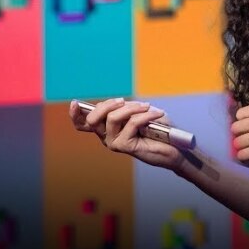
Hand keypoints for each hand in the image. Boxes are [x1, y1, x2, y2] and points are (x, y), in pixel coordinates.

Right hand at [68, 98, 183, 169]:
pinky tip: (156, 113)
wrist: (174, 146)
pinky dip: (145, 115)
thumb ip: (126, 108)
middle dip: (107, 104)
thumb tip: (118, 104)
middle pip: (93, 118)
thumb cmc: (158, 128)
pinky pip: (131, 123)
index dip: (76, 114)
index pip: (84, 124)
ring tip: (147, 107)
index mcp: (107, 128)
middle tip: (123, 101)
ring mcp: (114, 143)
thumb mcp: (140, 112)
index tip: (74, 102)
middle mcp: (106, 136)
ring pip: (112, 118)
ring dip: (132, 108)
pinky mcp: (124, 146)